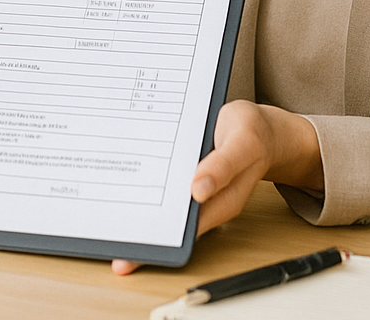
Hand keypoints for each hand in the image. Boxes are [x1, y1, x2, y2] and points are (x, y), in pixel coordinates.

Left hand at [111, 101, 321, 274]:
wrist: (261, 128)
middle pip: (171, 223)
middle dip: (142, 230)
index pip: (188, 229)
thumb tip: (199, 191)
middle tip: (110, 232)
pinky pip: (164, 186)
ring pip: (164, 207)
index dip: (162, 238)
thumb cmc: (253, 134)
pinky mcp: (186, 176)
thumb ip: (224, 166)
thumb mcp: (244, 143)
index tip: (136, 242)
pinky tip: (124, 182)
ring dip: (138, 208)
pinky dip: (145, 186)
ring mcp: (195, 191)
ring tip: (108, 211)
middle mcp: (206, 201)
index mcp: (222, 201)